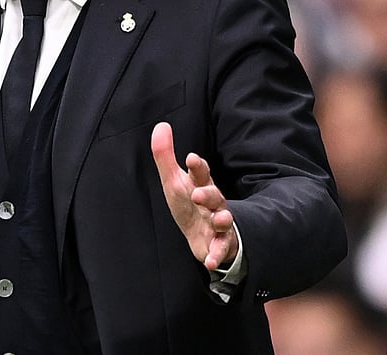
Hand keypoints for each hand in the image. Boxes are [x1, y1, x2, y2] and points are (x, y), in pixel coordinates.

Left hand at [151, 122, 237, 270]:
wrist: (202, 237)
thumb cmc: (188, 205)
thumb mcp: (174, 182)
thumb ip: (165, 155)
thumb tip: (161, 125)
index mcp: (201, 185)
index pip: (201, 173)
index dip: (197, 166)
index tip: (190, 158)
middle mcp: (213, 204)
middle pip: (214, 196)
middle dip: (208, 193)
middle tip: (197, 193)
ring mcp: (219, 224)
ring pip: (225, 220)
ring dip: (222, 220)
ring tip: (218, 220)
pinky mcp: (221, 245)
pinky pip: (222, 250)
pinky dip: (217, 255)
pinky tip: (209, 261)